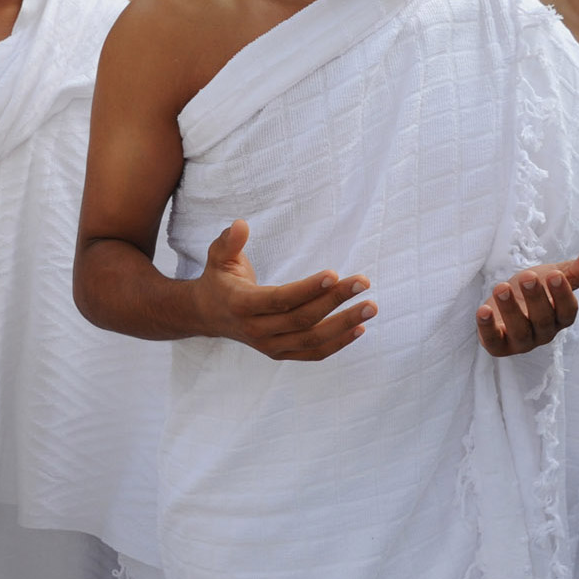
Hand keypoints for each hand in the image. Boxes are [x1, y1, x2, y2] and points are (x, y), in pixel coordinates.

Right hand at [193, 220, 375, 360]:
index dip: (308, 288)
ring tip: (371, 306)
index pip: (280, 299)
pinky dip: (338, 344)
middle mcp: (255, 330)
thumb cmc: (219, 279)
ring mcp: (269, 346)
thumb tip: (242, 224)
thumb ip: (230, 240)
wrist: (207, 315)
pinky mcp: (280, 354)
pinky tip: (359, 328)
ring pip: (312, 340)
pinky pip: (313, 353)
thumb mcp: (218, 256)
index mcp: (241, 304)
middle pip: (302, 319)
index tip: (335, 273)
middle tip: (363, 281)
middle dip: (335, 300)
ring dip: (344, 324)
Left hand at [476, 245, 578, 356]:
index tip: (555, 274)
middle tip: (527, 276)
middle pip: (543, 319)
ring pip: (520, 331)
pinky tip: (483, 309)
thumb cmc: (534, 289)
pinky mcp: (498, 344)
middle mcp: (544, 332)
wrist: (504, 302)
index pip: (567, 311)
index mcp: (560, 317)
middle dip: (536, 298)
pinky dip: (487, 327)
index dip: (562, 294)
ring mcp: (521, 341)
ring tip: (501, 287)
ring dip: (511, 309)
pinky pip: (493, 341)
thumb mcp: (554, 275)